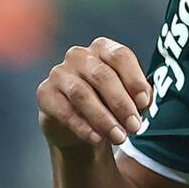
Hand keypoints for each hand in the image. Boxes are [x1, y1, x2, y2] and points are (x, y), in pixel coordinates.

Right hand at [37, 37, 152, 148]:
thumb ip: (140, 97)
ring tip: (119, 137)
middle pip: (102, 75)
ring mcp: (59, 72)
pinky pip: (63, 110)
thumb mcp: (130, 99)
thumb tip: (141, 103)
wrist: (81, 127)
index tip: (143, 103)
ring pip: (82, 93)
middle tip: (134, 127)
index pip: (120, 56)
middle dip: (121, 104)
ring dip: (103, 118)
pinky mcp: (45, 93)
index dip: (134, 79)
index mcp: (103, 49)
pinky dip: (82, 127)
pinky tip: (96, 139)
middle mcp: (79, 56)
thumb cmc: (110, 105)